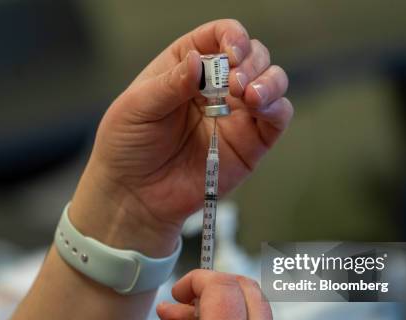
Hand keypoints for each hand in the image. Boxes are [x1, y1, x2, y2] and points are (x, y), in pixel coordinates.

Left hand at [71, 19, 291, 256]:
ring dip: (269, 80)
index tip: (230, 52)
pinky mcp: (250, 144)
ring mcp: (236, 115)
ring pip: (273, 81)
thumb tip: (199, 61)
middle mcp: (216, 87)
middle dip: (251, 60)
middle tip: (234, 83)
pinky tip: (260, 108)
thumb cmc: (127, 148)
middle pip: (252, 54)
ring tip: (249, 95)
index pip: (218, 36)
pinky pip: (277, 118)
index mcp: (186, 67)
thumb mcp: (137, 108)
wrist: (134, 196)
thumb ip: (170, 83)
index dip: (231, 36)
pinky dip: (277, 107)